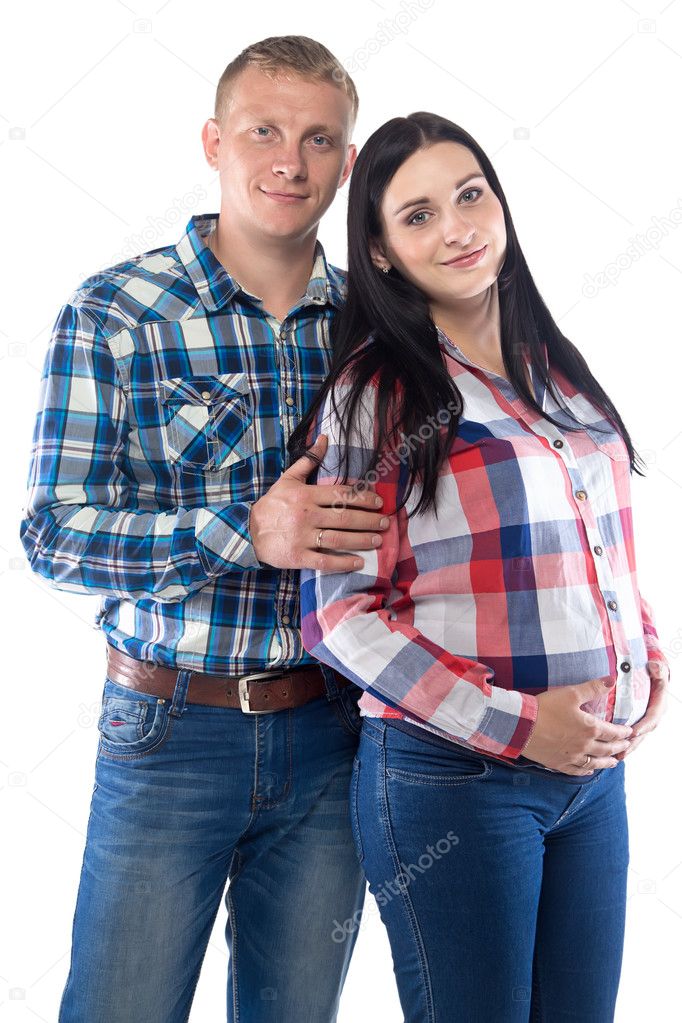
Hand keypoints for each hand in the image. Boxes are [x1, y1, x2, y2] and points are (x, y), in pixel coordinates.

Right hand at [249, 434, 390, 571]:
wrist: (248, 531)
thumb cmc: (272, 505)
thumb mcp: (287, 479)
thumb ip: (308, 461)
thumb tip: (324, 438)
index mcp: (305, 495)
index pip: (340, 496)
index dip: (362, 498)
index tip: (379, 502)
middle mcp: (306, 515)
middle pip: (344, 518)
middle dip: (369, 520)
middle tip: (386, 522)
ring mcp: (302, 537)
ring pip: (339, 539)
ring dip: (362, 540)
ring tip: (378, 540)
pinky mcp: (298, 557)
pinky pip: (325, 560)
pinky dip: (343, 562)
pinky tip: (359, 562)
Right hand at [520, 678, 634, 775]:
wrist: (522, 725)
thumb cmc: (546, 707)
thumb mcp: (570, 693)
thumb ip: (592, 688)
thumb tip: (611, 680)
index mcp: (590, 728)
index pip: (613, 732)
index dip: (623, 732)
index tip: (630, 732)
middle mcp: (585, 745)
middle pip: (607, 749)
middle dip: (619, 747)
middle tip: (627, 747)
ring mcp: (572, 757)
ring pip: (595, 763)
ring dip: (607, 762)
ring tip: (615, 762)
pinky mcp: (559, 763)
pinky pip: (577, 770)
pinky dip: (586, 771)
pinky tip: (590, 771)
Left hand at [612, 659, 669, 760]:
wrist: (652, 676)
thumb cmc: (653, 673)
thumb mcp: (658, 669)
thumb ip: (658, 670)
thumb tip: (655, 667)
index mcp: (658, 706)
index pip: (652, 718)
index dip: (644, 726)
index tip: (633, 732)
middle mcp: (651, 716)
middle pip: (643, 733)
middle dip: (633, 743)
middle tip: (621, 751)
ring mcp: (643, 722)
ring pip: (636, 738)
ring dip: (626, 747)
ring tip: (615, 757)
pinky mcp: (635, 724)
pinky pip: (629, 737)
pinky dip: (621, 744)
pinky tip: (610, 752)